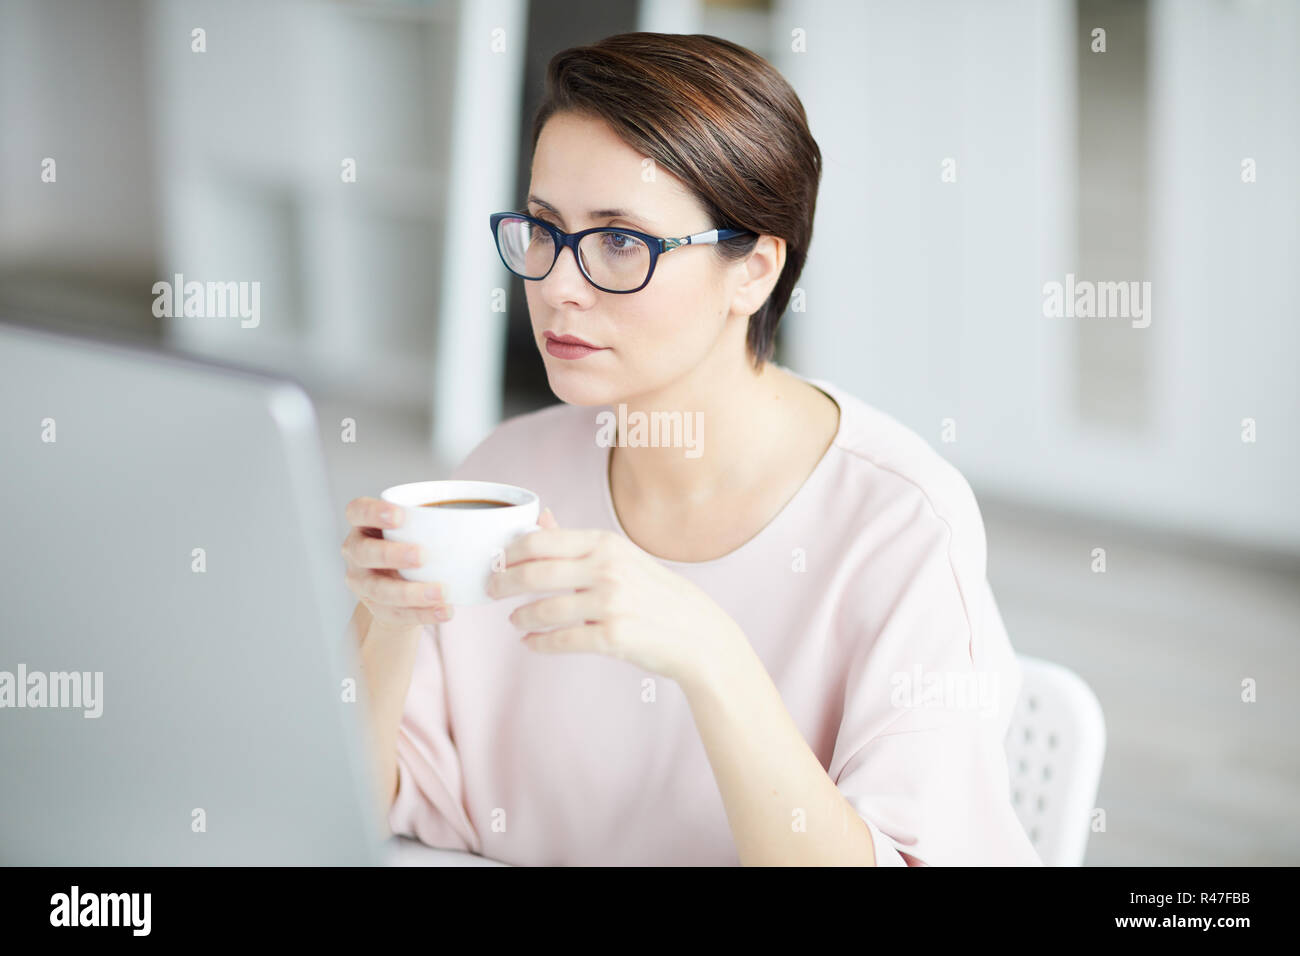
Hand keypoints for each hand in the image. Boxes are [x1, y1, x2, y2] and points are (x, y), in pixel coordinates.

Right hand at [340, 496, 452, 628]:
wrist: (402, 584)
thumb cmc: (413, 543)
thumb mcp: (419, 528)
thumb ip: (437, 521)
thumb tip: (488, 516)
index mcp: (364, 524)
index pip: (357, 511)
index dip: (373, 512)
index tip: (400, 516)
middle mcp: (357, 551)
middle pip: (364, 552)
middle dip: (392, 554)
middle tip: (422, 556)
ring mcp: (362, 582)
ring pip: (378, 589)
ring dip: (410, 592)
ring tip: (440, 592)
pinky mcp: (376, 607)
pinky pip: (396, 613)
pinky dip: (423, 613)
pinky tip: (444, 610)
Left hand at [487, 512, 745, 689]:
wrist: (698, 634)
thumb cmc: (656, 593)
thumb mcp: (622, 556)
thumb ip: (577, 541)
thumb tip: (540, 517)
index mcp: (607, 544)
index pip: (541, 541)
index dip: (510, 552)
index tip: (496, 561)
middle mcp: (607, 569)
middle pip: (534, 573)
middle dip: (503, 583)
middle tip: (492, 590)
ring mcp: (610, 604)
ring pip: (543, 610)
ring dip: (520, 616)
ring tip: (514, 619)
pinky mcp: (612, 637)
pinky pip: (560, 641)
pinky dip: (538, 643)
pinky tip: (531, 642)